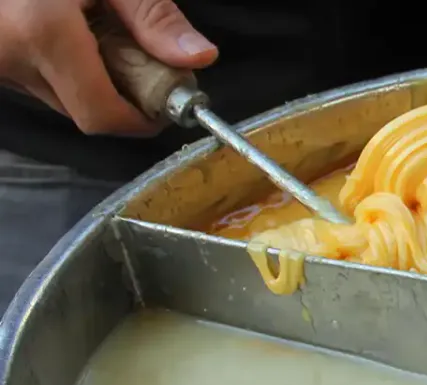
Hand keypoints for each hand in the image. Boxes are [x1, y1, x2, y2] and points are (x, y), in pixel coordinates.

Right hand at [0, 0, 216, 135]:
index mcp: (42, 33)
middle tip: (144, 65)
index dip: (142, 119)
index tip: (169, 99)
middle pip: (89, 114)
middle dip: (126, 100)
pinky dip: (72, 76)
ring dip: (98, 87)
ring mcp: (1, 67)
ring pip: (67, 104)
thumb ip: (154, 17)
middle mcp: (13, 58)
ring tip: (105, 43)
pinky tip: (78, 43)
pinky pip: (46, 87)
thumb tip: (201, 58)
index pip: (102, 113)